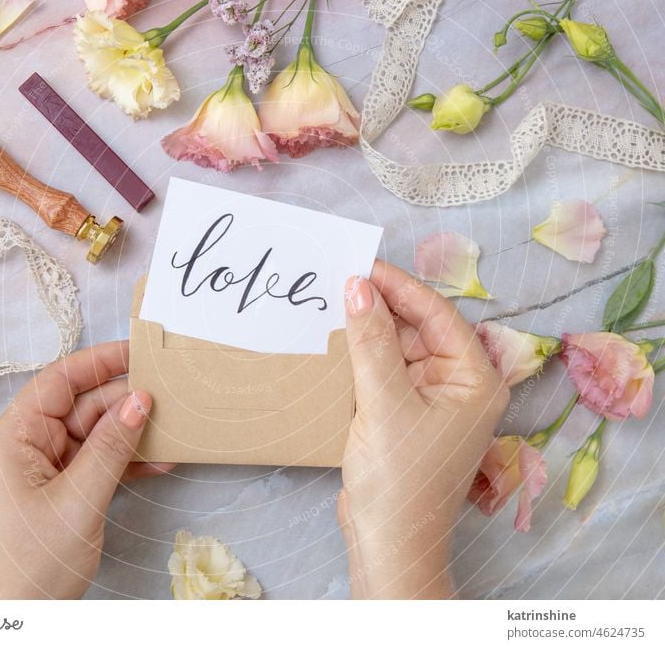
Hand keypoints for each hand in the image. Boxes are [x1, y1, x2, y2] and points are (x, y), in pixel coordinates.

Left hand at [0, 341, 172, 598]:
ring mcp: (46, 469)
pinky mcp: (62, 490)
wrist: (15, 621)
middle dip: (124, 402)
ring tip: (171, 429)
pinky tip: (160, 461)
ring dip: (131, 434)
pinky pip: (98, 462)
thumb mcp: (78, 501)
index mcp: (15, 437)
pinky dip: (127, 461)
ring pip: (95, 434)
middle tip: (170, 397)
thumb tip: (140, 400)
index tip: (139, 351)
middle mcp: (28, 445)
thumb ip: (111, 447)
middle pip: (82, 407)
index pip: (58, 381)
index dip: (98, 361)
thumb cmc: (32, 561)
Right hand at [338, 261, 508, 598]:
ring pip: (398, 348)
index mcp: (475, 379)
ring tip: (333, 303)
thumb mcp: (385, 403)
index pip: (438, 316)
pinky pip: (384, 371)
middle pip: (418, 329)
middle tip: (340, 279)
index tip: (362, 264)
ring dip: (369, 330)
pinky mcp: (403, 414)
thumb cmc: (400, 479)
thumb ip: (372, 342)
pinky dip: (362, 356)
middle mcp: (458, 384)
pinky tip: (337, 340)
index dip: (400, 286)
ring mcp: (430, 400)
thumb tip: (358, 285)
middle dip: (382, 307)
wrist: (387, 544)